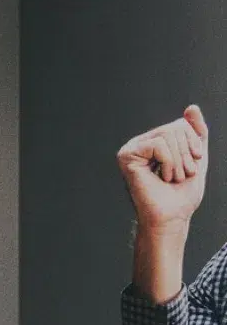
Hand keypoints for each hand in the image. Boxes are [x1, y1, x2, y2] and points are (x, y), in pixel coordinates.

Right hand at [117, 106, 208, 231]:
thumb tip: (191, 107)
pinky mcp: (127, 157)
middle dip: (186, 153)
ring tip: (171, 178)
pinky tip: (161, 177)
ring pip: (168, 134)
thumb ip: (196, 132)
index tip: (189, 167)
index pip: (181, 124)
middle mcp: (140, 144)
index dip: (192, 144)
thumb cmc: (182, 194)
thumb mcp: (196, 156)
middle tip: (180, 175)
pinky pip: (159, 144)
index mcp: (154, 143)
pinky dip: (168, 162)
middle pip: (175, 127)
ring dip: (178, 160)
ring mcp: (131, 149)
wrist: (172, 216)